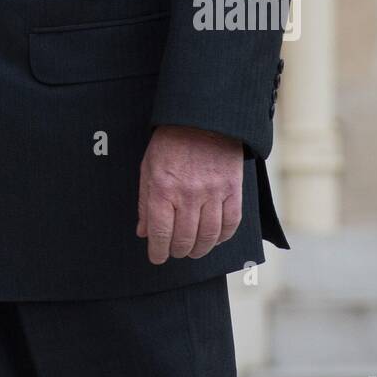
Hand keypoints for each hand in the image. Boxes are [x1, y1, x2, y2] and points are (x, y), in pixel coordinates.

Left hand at [136, 125, 242, 263]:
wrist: (202, 118)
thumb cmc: (171, 142)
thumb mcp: (148, 167)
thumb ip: (145, 201)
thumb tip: (144, 231)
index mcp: (162, 188)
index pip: (160, 233)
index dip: (158, 251)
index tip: (157, 257)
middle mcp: (188, 194)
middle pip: (184, 239)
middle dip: (177, 251)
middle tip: (175, 251)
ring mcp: (213, 192)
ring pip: (208, 237)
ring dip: (199, 249)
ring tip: (193, 250)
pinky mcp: (233, 189)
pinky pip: (230, 224)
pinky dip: (222, 237)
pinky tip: (214, 238)